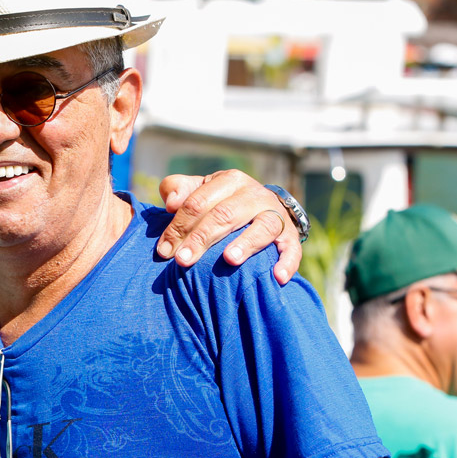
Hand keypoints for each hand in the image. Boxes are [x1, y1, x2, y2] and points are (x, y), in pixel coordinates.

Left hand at [156, 170, 302, 283]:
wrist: (262, 208)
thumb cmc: (220, 203)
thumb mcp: (199, 191)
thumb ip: (179, 190)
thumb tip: (170, 202)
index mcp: (228, 181)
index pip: (198, 202)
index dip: (178, 226)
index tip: (164, 250)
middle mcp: (254, 194)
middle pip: (224, 215)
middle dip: (201, 239)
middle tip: (182, 261)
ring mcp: (275, 213)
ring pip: (262, 226)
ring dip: (246, 243)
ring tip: (229, 260)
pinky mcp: (291, 235)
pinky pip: (292, 247)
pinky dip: (287, 261)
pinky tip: (277, 277)